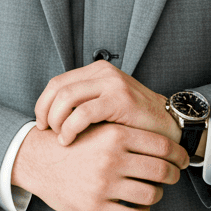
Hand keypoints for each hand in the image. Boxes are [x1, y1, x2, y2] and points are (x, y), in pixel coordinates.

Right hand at [11, 121, 187, 210]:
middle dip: (173, 175)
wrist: (36, 160)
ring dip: (157, 194)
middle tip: (174, 176)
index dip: (179, 154)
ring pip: (151, 194)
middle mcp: (112, 159)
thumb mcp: (96, 127)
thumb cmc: (71, 143)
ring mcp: (104, 184)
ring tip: (153, 191)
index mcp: (115, 135)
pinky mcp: (95, 207)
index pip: (161, 146)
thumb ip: (124, 132)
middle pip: (162, 170)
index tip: (183, 159)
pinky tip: (138, 208)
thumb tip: (159, 139)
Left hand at [35, 60, 182, 147]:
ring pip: (66, 98)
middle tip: (46, 132)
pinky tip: (70, 139)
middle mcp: (103, 72)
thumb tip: (49, 117)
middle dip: (45, 112)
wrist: (168, 126)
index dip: (43, 104)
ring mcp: (112, 83)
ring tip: (61, 138)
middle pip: (58, 88)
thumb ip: (83, 103)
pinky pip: (83, 112)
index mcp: (97, 71)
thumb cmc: (134, 122)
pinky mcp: (119, 99)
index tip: (41, 124)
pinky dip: (70, 127)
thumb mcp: (105, 105)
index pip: (57, 82)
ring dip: (56, 121)